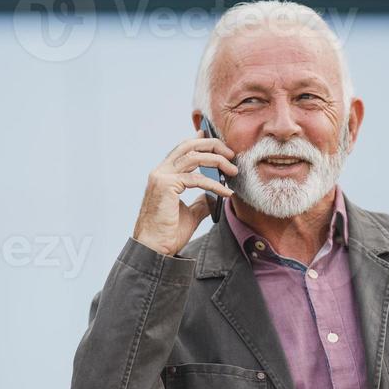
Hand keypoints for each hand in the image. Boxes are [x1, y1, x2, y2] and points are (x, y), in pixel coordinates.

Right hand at [132, 130, 238, 256]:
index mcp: (163, 175)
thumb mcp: (190, 213)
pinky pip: (197, 179)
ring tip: (233, 170)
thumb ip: (200, 200)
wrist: (155, 249)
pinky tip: (226, 192)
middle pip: (188, 146)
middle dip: (212, 145)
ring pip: (194, 157)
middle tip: (230, 153)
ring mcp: (161, 176)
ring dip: (217, 161)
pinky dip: (215, 184)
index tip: (214, 139)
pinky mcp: (166, 185)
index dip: (199, 141)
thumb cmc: (168, 233)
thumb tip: (214, 195)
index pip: (182, 150)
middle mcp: (160, 171)